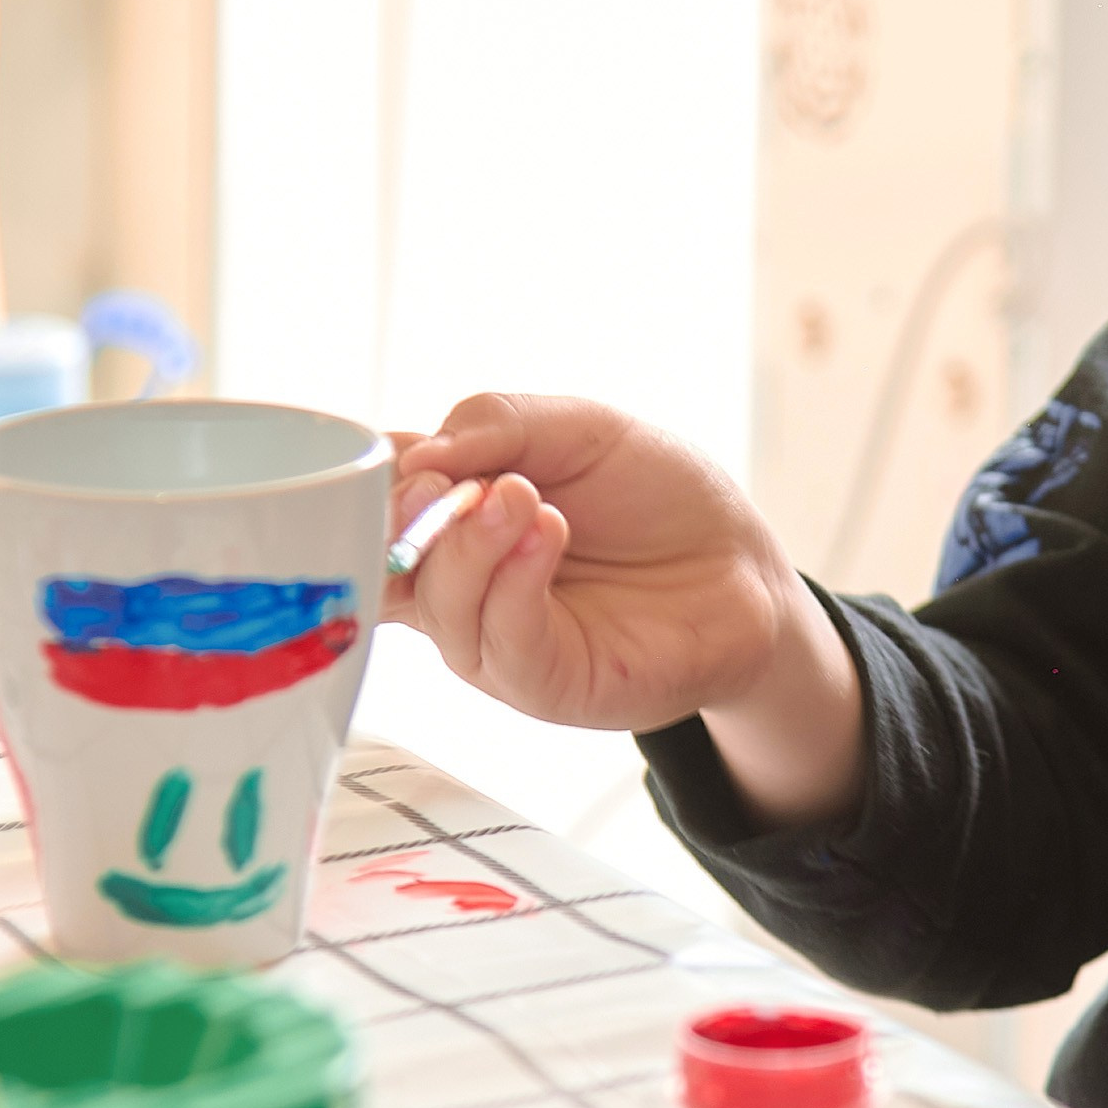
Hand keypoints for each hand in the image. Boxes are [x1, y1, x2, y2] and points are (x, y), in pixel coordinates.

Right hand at [382, 393, 864, 819]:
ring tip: (522, 496)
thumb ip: (497, 423)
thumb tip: (419, 455)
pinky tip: (546, 534)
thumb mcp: (578, 427)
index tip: (399, 459)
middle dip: (400, 522)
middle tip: (442, 483)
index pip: (369, 506)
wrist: (743, 562)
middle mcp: (458, 585)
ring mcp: (495, 640)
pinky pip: (503, 645)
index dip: (364, 487)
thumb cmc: (657, 494)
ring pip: (440, 608)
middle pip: (383, 566)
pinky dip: (514, 584)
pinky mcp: (545, 684)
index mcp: (450, 517)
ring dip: (469, 545)